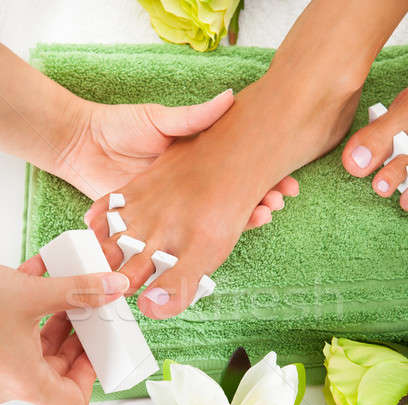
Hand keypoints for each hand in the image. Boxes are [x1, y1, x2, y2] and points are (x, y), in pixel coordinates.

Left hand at [0, 45, 296, 228]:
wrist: (82, 146)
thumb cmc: (120, 127)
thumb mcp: (159, 119)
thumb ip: (192, 117)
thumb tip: (231, 99)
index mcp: (196, 164)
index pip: (238, 172)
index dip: (262, 176)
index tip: (285, 180)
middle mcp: (191, 190)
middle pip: (233, 198)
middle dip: (261, 199)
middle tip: (279, 199)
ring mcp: (176, 211)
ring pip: (216, 220)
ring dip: (243, 219)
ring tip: (264, 213)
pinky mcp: (157, 228)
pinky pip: (185, 239)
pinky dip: (207, 241)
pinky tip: (227, 237)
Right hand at [0, 256, 128, 404]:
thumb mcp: (28, 294)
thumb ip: (76, 291)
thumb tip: (111, 287)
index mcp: (24, 380)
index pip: (72, 404)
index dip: (92, 377)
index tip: (99, 348)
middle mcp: (11, 377)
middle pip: (58, 368)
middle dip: (78, 334)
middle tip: (94, 310)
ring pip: (38, 344)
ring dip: (57, 315)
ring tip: (71, 288)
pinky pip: (18, 327)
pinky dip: (33, 303)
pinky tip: (40, 273)